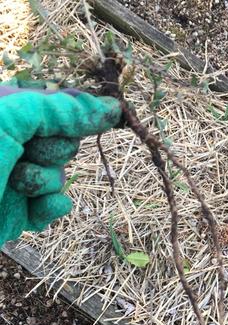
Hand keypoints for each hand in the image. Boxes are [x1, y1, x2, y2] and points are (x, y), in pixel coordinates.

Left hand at [0, 81, 120, 246]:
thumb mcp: (11, 117)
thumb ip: (62, 109)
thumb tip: (112, 108)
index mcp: (9, 112)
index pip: (63, 107)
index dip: (80, 114)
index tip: (106, 116)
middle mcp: (15, 142)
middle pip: (67, 142)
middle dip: (51, 150)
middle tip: (24, 152)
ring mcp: (18, 177)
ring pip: (61, 174)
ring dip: (43, 180)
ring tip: (14, 183)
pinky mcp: (21, 210)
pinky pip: (58, 204)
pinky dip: (52, 207)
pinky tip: (37, 208)